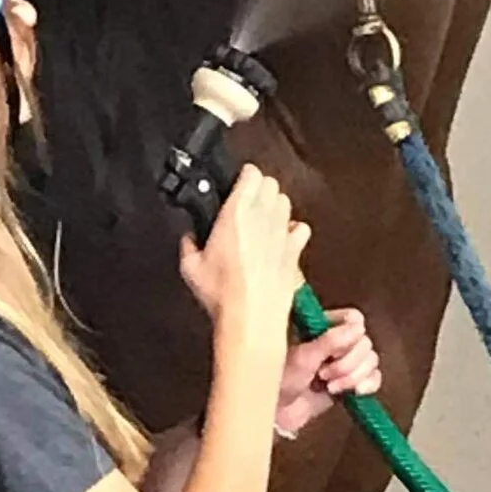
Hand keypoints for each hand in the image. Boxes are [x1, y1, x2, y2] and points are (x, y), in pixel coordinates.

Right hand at [178, 162, 307, 347]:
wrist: (251, 317)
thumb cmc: (224, 294)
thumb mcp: (190, 268)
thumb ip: (189, 245)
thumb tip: (189, 238)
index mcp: (236, 212)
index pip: (250, 174)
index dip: (244, 176)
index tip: (238, 182)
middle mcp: (263, 217)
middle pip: (271, 183)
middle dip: (260, 189)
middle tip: (248, 201)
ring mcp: (282, 233)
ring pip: (286, 202)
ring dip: (275, 206)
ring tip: (263, 219)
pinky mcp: (295, 251)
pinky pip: (301, 228)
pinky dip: (293, 230)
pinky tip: (281, 239)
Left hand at [275, 306, 381, 439]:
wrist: (276, 415)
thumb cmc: (279, 381)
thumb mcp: (303, 358)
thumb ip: (330, 341)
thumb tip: (358, 327)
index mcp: (321, 326)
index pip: (353, 319)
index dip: (350, 336)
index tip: (334, 352)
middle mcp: (335, 341)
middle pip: (364, 342)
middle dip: (348, 363)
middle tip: (324, 376)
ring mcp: (343, 362)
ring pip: (371, 360)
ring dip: (354, 376)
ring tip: (331, 388)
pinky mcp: (350, 382)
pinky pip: (374, 377)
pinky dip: (368, 384)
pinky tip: (356, 393)